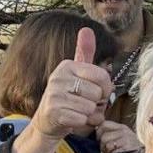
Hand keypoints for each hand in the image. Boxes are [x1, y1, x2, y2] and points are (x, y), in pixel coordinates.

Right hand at [16, 29, 113, 152]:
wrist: (47, 122)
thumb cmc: (68, 98)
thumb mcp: (76, 74)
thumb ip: (84, 53)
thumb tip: (86, 28)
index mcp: (67, 66)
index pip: (103, 76)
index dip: (105, 89)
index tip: (95, 93)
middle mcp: (59, 77)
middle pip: (97, 94)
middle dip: (96, 104)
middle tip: (84, 105)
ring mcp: (54, 94)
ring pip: (90, 108)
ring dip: (89, 115)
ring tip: (78, 112)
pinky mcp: (53, 112)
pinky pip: (82, 119)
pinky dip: (81, 123)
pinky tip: (73, 121)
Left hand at [96, 119, 141, 152]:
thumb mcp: (122, 139)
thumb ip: (111, 135)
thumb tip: (96, 131)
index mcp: (122, 128)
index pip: (103, 124)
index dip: (99, 133)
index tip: (101, 140)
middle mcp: (124, 131)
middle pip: (102, 133)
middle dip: (101, 143)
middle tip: (107, 150)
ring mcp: (125, 138)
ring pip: (105, 141)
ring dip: (105, 150)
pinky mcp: (125, 147)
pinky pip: (110, 149)